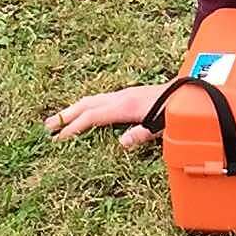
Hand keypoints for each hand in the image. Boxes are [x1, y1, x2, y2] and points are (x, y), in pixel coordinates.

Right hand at [44, 80, 165, 151]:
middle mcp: (121, 97)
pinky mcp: (128, 95)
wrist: (189, 92)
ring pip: (92, 100)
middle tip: (46, 127)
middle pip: (86, 105)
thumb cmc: (176, 112)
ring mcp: (123, 95)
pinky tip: (84, 114)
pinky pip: (100, 100)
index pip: (93, 117)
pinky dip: (86, 107)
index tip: (58, 138)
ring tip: (58, 120)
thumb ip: (142, 134)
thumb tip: (122, 143)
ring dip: (74, 110)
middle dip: (66, 115)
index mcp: (125, 106)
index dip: (74, 127)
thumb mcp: (162, 126)